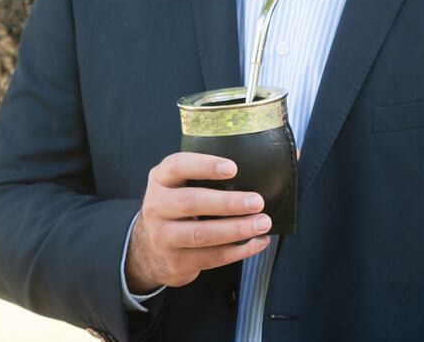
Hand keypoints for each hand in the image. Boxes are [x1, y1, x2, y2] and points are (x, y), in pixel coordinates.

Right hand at [125, 152, 271, 291]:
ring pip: (202, 234)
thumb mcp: (179, 184)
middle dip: (228, 203)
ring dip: (236, 229)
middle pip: (191, 202)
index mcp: (160, 179)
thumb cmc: (177, 208)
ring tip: (262, 223)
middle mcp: (157, 206)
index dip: (204, 166)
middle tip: (257, 201)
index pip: (177, 166)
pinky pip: (212, 257)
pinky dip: (239, 251)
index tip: (233, 168)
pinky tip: (258, 242)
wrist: (151, 250)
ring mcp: (164, 236)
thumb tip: (272, 161)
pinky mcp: (177, 261)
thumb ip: (208, 172)